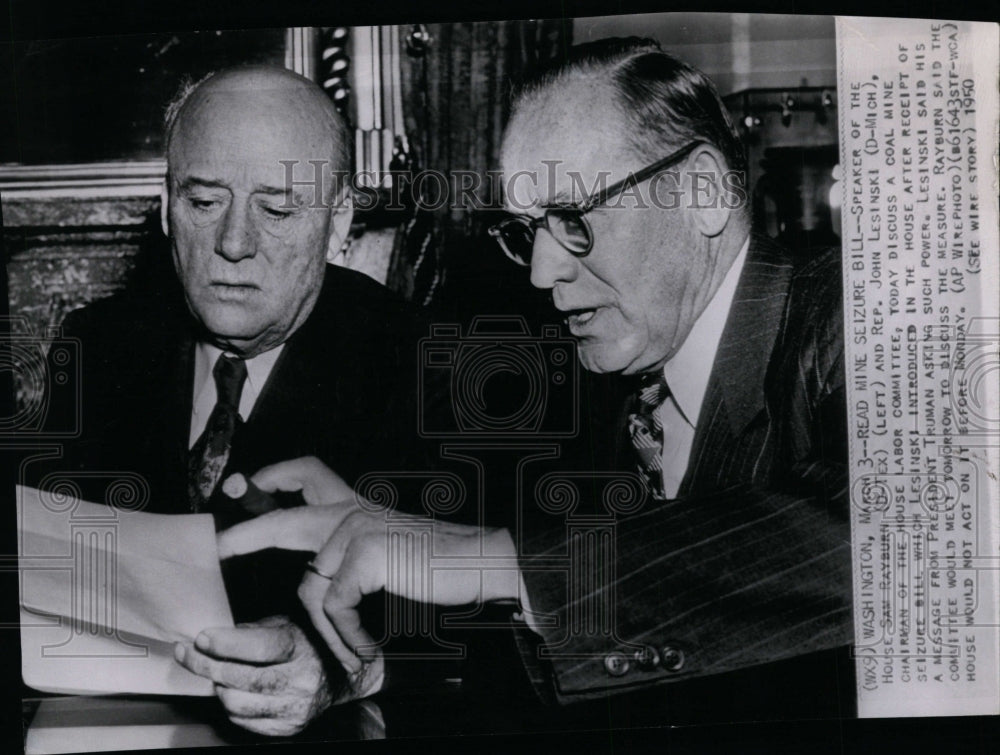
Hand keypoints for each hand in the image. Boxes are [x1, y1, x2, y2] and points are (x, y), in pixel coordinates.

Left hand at [174, 616, 383, 736]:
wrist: (340, 676)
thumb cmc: (307, 644)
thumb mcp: (285, 624)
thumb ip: (252, 631)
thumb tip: (213, 638)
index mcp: (301, 648)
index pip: (260, 648)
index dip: (226, 643)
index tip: (201, 638)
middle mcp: (301, 680)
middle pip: (241, 678)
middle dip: (206, 664)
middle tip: (187, 653)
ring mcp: (294, 708)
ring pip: (235, 702)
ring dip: (218, 686)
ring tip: (218, 672)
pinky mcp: (287, 728)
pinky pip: (242, 721)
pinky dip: (231, 705)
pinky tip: (235, 690)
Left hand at [217, 458, 522, 674]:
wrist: (482, 562)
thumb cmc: (442, 564)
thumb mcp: (389, 552)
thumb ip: (353, 555)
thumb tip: (317, 576)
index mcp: (359, 506)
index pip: (311, 474)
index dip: (276, 475)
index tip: (250, 482)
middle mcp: (354, 510)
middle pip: (285, 518)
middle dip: (246, 535)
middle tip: (218, 548)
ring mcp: (357, 528)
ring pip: (311, 584)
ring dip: (328, 627)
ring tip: (351, 651)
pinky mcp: (365, 552)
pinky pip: (334, 603)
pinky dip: (347, 632)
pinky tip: (364, 646)